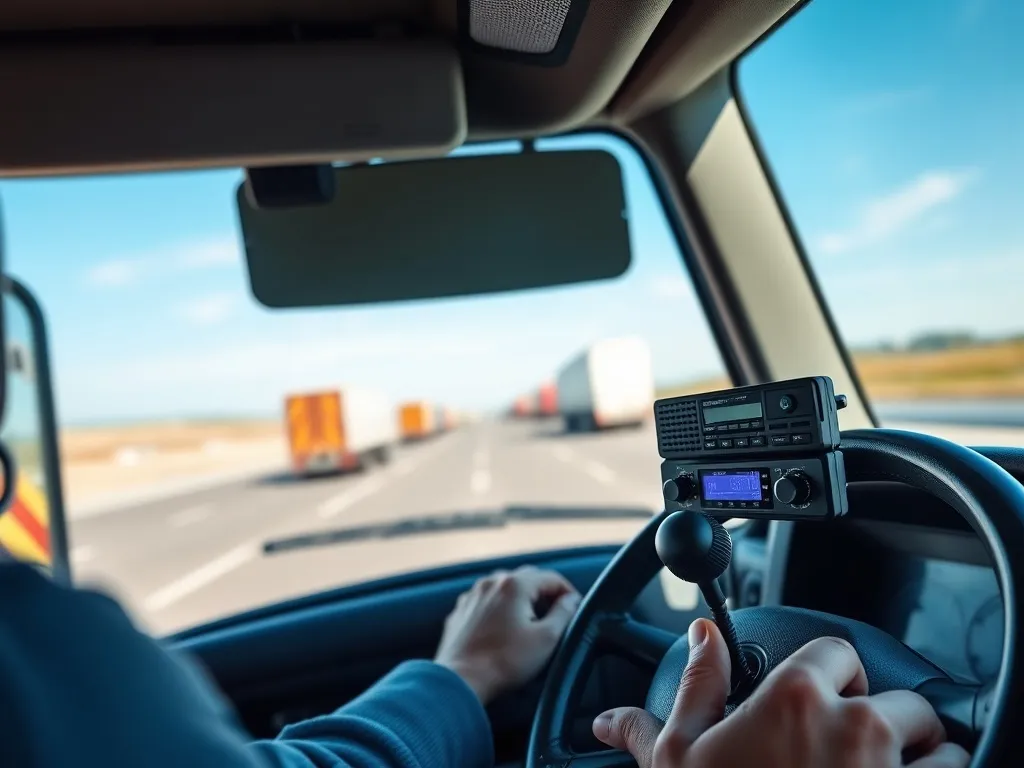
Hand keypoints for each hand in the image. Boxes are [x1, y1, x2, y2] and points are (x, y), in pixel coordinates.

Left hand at [434, 565, 580, 703]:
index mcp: (514, 584)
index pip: (551, 577)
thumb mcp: (546, 639)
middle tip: (556, 615)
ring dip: (521, 599)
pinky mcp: (460, 610)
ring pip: (504, 588)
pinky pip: (486, 601)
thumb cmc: (506, 661)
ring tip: (530, 622)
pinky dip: (499, 608)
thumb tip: (571, 599)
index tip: (575, 610)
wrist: (461, 680)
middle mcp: (491, 581)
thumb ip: (564, 613)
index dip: (568, 592)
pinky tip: (503, 628)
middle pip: (527, 578)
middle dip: (545, 593)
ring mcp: (472, 594)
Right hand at [593, 619, 970, 767]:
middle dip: (883, 720)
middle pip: (898, 698)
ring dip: (922, 756)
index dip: (830, 675)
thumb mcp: (681, 752)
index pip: (837, 651)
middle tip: (852, 753)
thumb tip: (703, 635)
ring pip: (939, 743)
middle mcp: (853, 726)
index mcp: (794, 697)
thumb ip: (698, 684)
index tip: (823, 700)